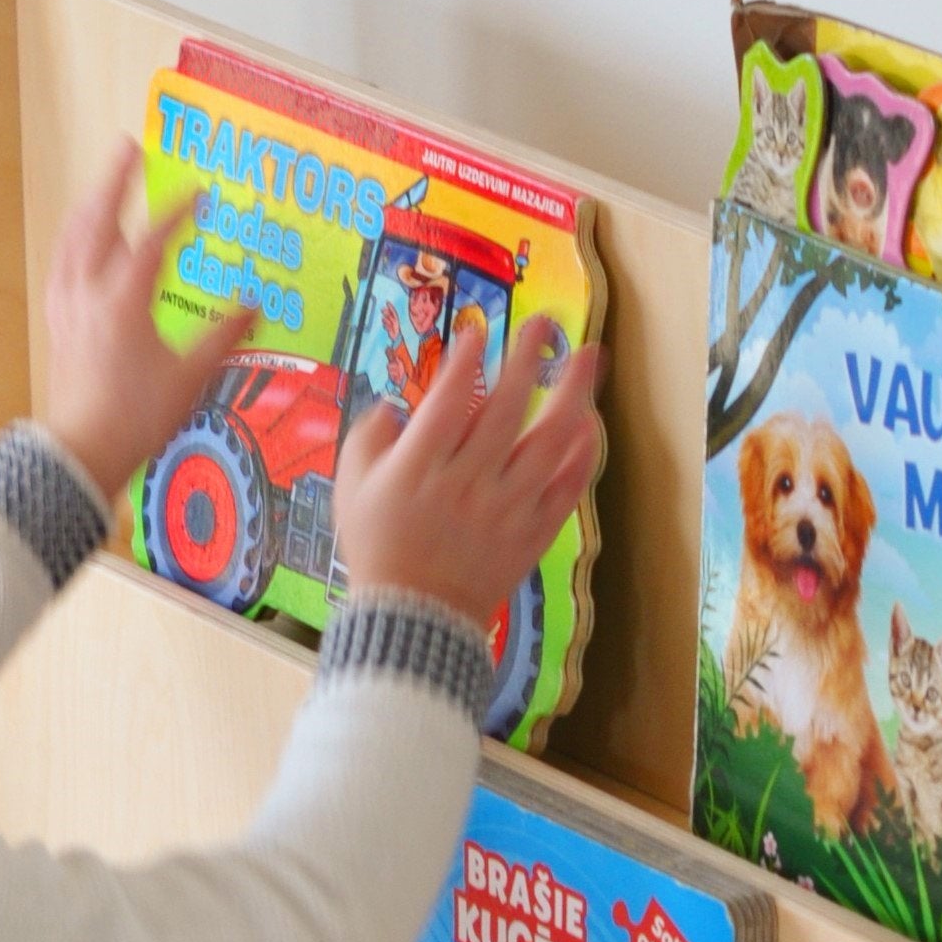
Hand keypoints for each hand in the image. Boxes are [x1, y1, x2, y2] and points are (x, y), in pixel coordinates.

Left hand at [39, 139, 259, 501]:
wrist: (82, 451)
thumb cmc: (135, 418)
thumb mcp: (188, 378)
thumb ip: (222, 336)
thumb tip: (254, 307)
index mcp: (124, 300)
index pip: (153, 240)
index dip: (178, 212)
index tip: (199, 193)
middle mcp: (89, 291)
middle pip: (98, 219)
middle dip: (115, 180)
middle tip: (127, 147)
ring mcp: (67, 303)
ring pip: (73, 237)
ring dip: (90, 204)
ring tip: (103, 183)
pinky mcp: (56, 319)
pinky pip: (61, 262)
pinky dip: (72, 239)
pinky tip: (78, 239)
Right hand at [333, 314, 604, 633]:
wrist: (415, 619)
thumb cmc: (378, 549)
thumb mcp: (351, 491)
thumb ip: (367, 440)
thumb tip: (391, 406)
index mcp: (419, 468)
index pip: (447, 401)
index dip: (465, 361)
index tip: (479, 331)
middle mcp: (467, 484)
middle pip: (505, 410)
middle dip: (527, 359)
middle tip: (545, 322)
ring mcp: (504, 510)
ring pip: (547, 445)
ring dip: (572, 396)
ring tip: (588, 360)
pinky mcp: (530, 535)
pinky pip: (564, 492)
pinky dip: (580, 458)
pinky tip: (590, 426)